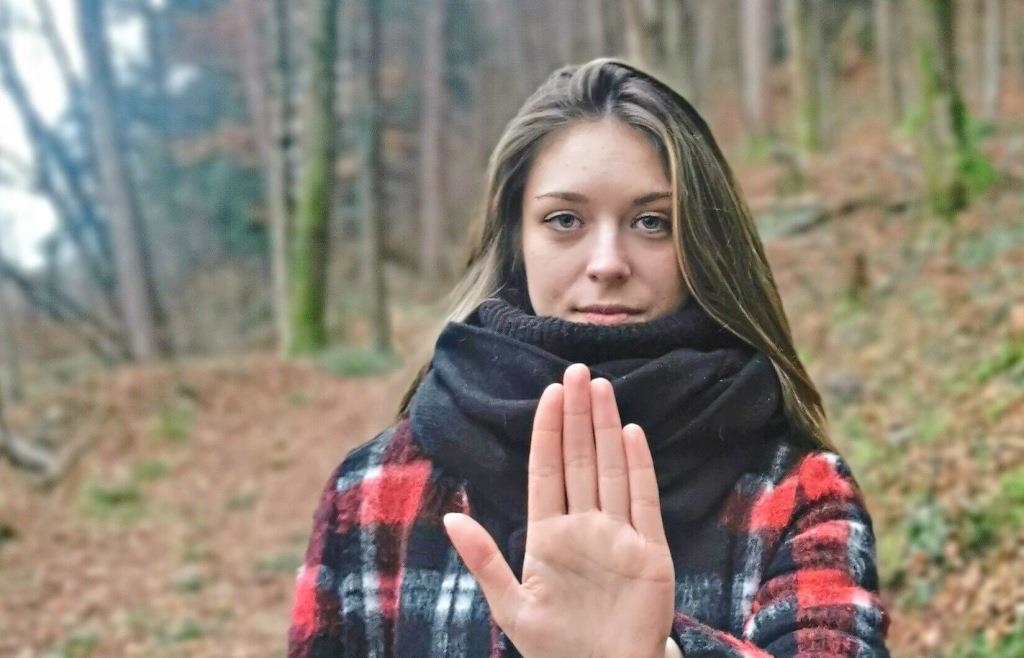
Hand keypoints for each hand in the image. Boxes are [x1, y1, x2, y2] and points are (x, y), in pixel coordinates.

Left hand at [444, 363, 675, 657]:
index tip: (548, 393)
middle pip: (579, 459)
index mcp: (548, 535)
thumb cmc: (554, 645)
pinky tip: (631, 434)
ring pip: (611, 469)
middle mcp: (584, 527)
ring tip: (601, 388)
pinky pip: (643, 501)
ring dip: (606, 429)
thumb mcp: (510, 604)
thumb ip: (484, 559)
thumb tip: (450, 517)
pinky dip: (639, 468)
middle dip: (577, 416)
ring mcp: (618, 536)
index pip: (546, 470)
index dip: (547, 431)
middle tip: (577, 370)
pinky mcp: (649, 552)